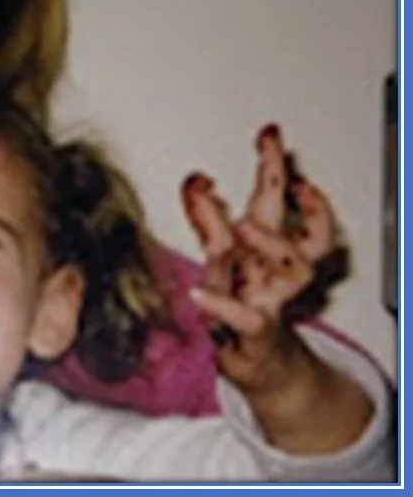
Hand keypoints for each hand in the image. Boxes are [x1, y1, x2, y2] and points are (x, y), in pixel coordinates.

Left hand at [181, 124, 339, 391]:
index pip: (275, 197)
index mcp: (264, 245)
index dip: (274, 164)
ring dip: (272, 243)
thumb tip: (197, 181)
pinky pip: (248, 319)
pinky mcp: (256, 333)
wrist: (257, 363)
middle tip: (271, 152)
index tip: (267, 133)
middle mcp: (275, 268)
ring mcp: (272, 300)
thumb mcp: (219, 257)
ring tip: (240, 227)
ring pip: (297, 268)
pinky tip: (198, 293)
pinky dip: (223, 306)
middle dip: (291, 188)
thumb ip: (206, 218)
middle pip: (298, 224)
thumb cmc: (242, 304)